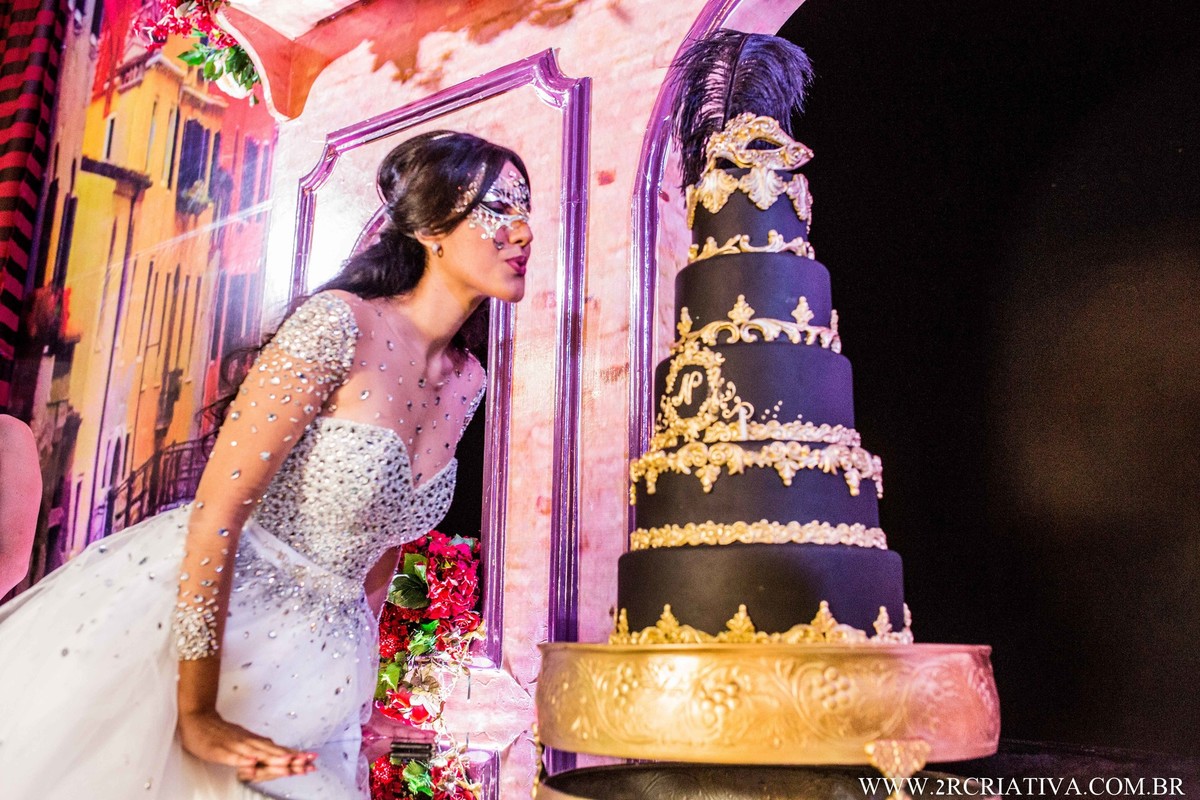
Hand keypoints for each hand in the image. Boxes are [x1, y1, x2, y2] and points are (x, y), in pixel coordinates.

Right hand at [178, 708, 315, 782]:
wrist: (197, 718)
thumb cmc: (219, 732)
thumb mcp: (243, 740)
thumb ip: (259, 747)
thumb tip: (277, 749)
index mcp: (254, 741)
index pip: (277, 750)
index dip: (294, 756)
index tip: (311, 761)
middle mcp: (247, 742)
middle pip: (271, 751)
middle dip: (290, 758)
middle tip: (306, 763)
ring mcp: (234, 745)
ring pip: (256, 753)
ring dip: (272, 758)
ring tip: (287, 762)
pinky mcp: (219, 750)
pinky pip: (232, 756)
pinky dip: (242, 760)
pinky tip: (252, 763)